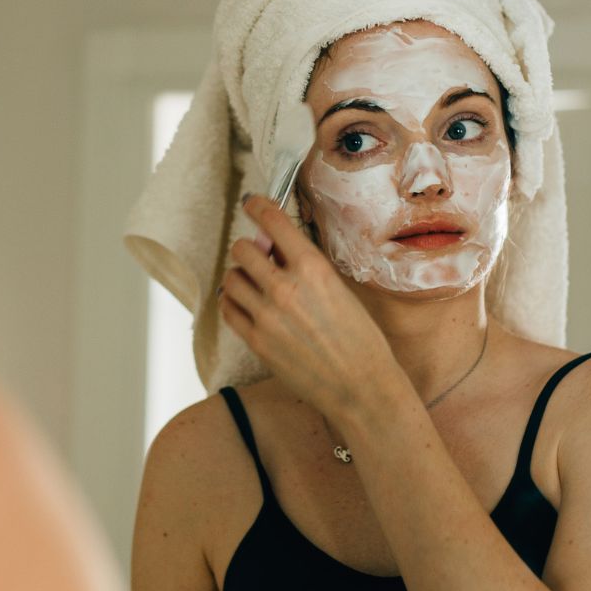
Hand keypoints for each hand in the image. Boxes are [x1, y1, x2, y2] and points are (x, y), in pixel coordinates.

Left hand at [218, 195, 394, 415]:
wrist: (361, 387)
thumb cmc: (359, 339)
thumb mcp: (339, 289)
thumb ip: (305, 266)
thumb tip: (273, 246)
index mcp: (313, 269)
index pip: (273, 222)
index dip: (257, 206)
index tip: (251, 203)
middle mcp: (286, 288)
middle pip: (242, 249)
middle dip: (248, 248)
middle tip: (256, 254)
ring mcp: (267, 316)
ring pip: (230, 279)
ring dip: (238, 276)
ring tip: (252, 283)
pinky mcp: (256, 342)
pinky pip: (228, 310)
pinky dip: (232, 302)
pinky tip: (245, 304)